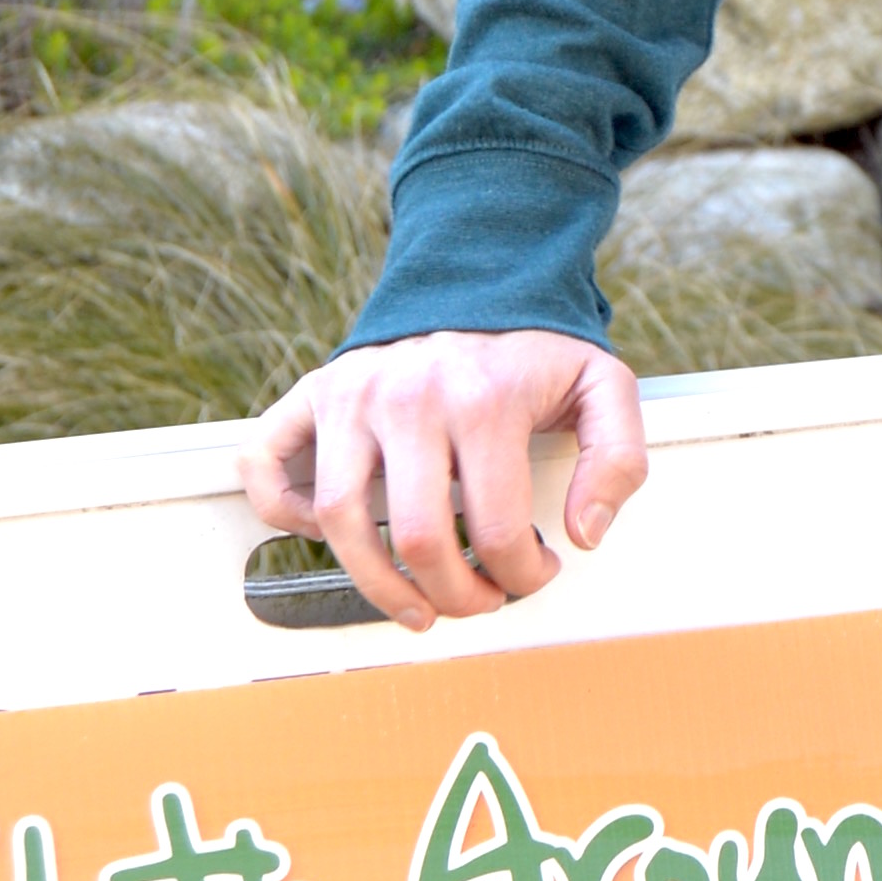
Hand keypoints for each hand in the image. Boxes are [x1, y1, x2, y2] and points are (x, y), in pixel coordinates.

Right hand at [241, 330, 648, 627]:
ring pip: (339, 522)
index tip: (534, 573)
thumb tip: (583, 534)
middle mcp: (408, 399)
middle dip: (455, 597)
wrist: (478, 274)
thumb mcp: (604, 387)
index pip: (494, 531)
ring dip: (377, 585)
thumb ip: (617, 460)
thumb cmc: (536, 346)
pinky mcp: (314, 394)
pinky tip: (333, 535)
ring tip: (414, 606)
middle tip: (479, 600)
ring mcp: (352, 396)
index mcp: (481, 401)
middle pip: (419, 540)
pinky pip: (265, 463)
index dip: (521, 577)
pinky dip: (284, 513)